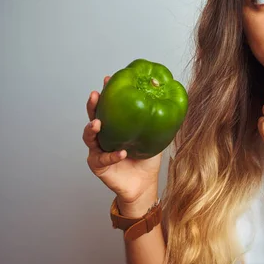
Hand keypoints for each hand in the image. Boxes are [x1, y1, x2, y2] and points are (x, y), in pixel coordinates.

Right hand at [83, 75, 161, 204]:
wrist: (144, 184)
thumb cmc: (147, 159)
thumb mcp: (155, 137)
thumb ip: (159, 122)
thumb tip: (174, 101)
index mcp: (115, 126)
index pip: (108, 106)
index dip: (107, 93)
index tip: (109, 79)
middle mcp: (103, 136)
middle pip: (92, 116)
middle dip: (92, 105)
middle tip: (96, 95)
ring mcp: (97, 150)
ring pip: (89, 137)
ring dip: (92, 128)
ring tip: (98, 123)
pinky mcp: (98, 165)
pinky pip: (103, 158)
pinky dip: (112, 155)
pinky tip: (122, 152)